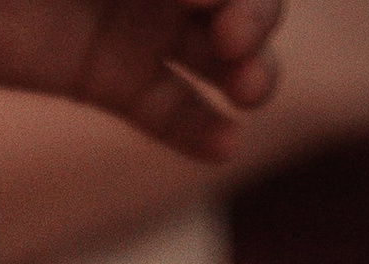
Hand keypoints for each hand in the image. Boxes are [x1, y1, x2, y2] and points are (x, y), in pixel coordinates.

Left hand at [0, 0, 282, 158]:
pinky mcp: (110, 80)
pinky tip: (226, 144)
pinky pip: (168, 110)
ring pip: (219, 57)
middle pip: (245, 4)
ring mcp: (141, 28)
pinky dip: (199, 130)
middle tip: (232, 43)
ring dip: (250, 74)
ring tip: (247, 93)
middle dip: (258, 21)